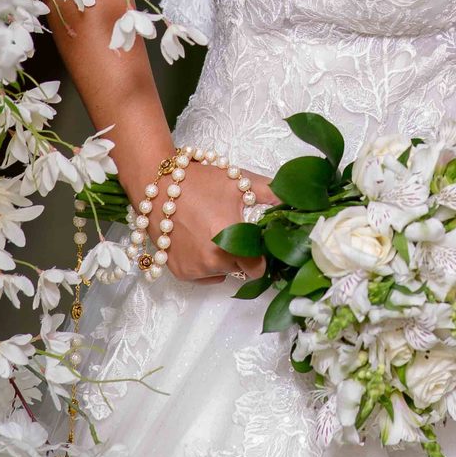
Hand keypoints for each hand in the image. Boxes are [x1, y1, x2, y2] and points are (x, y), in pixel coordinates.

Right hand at [151, 162, 277, 285]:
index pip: (258, 268)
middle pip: (241, 269)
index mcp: (229, 241)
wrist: (157, 184)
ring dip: (224, 259)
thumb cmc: (201, 181)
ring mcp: (192, 270)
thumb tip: (298, 199)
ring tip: (214, 231)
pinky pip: (203, 275)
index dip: (262, 254)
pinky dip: (206, 263)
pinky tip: (200, 241)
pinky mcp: (178, 272)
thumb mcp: (240, 181)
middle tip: (235, 229)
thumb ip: (273, 192)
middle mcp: (210, 262)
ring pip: (222, 273)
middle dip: (243, 253)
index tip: (259, 241)